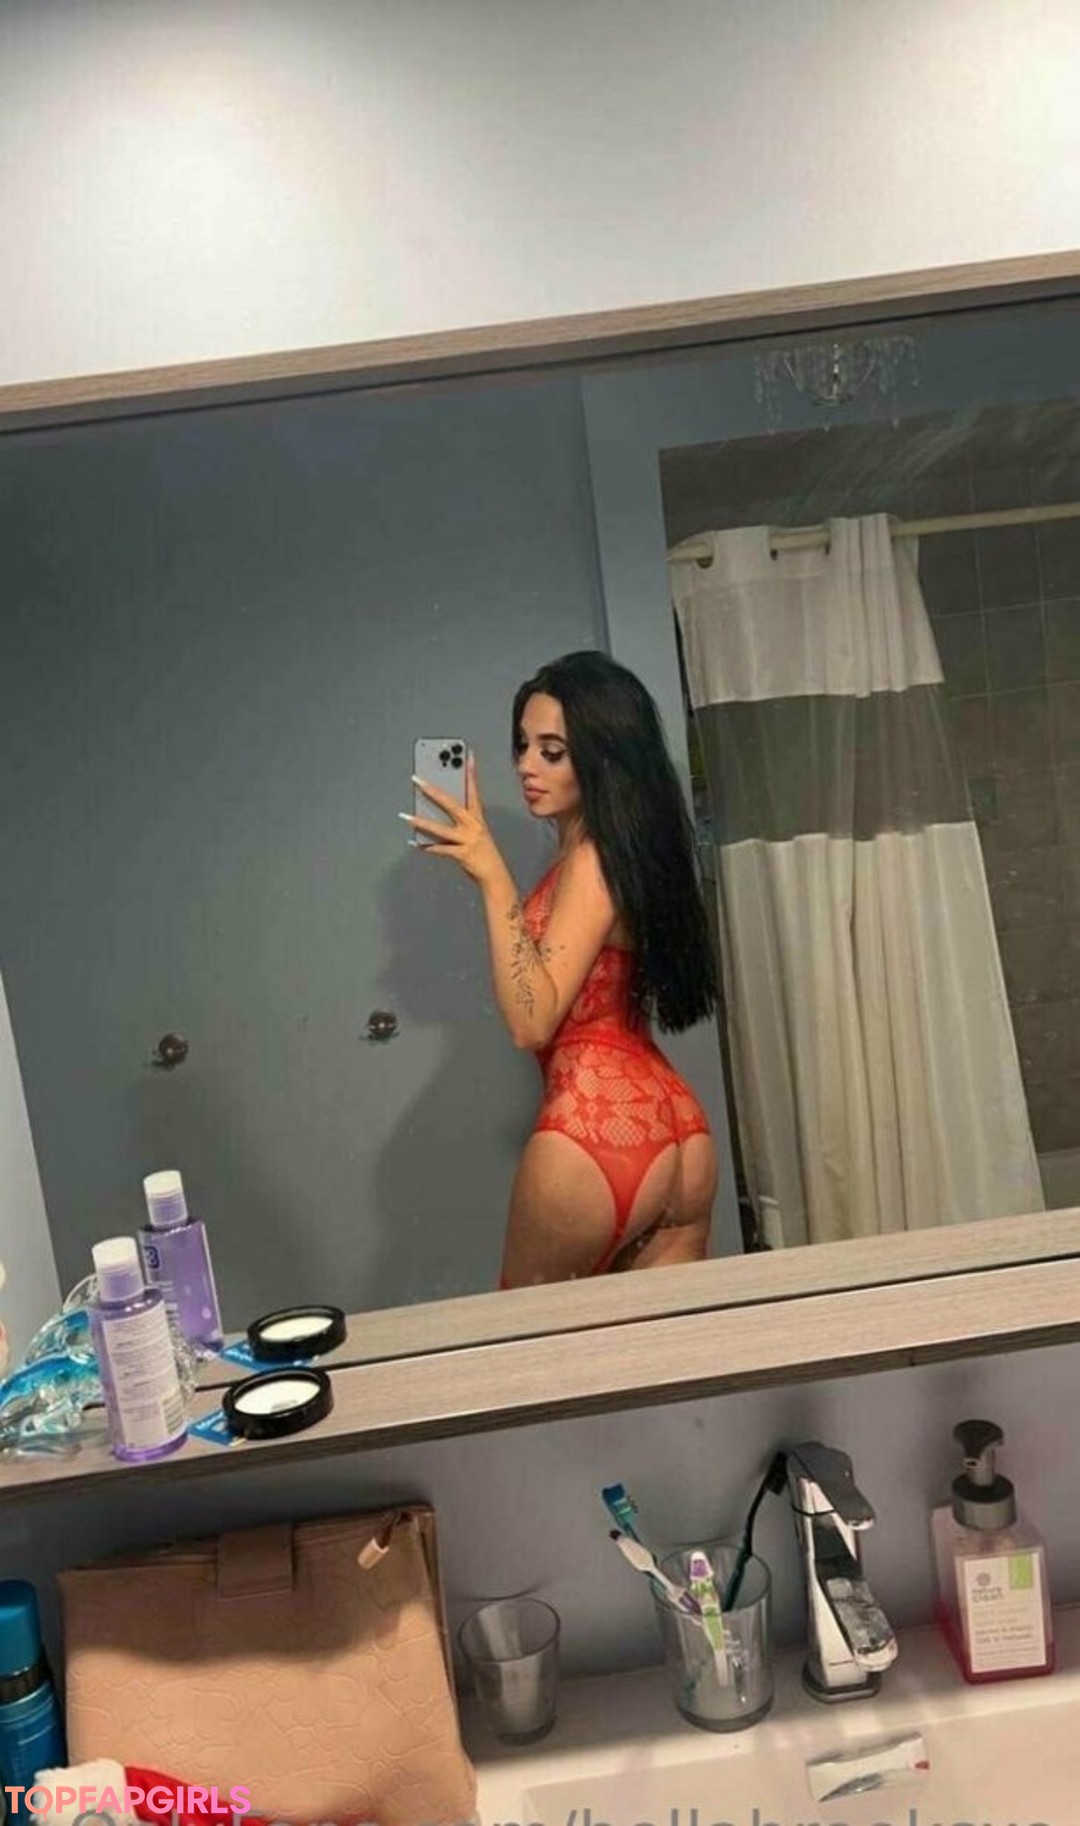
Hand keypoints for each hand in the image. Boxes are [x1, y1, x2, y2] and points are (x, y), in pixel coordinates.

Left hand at [401, 756, 503, 885]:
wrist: (495, 875)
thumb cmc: (482, 852)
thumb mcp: (475, 831)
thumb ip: (459, 820)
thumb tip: (435, 812)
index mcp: (477, 817)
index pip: (473, 789)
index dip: (470, 772)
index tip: (467, 755)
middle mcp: (473, 825)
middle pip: (450, 803)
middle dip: (432, 790)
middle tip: (417, 779)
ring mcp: (467, 839)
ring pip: (440, 828)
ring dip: (421, 822)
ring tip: (405, 816)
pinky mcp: (462, 854)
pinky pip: (440, 849)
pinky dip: (426, 847)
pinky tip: (415, 843)